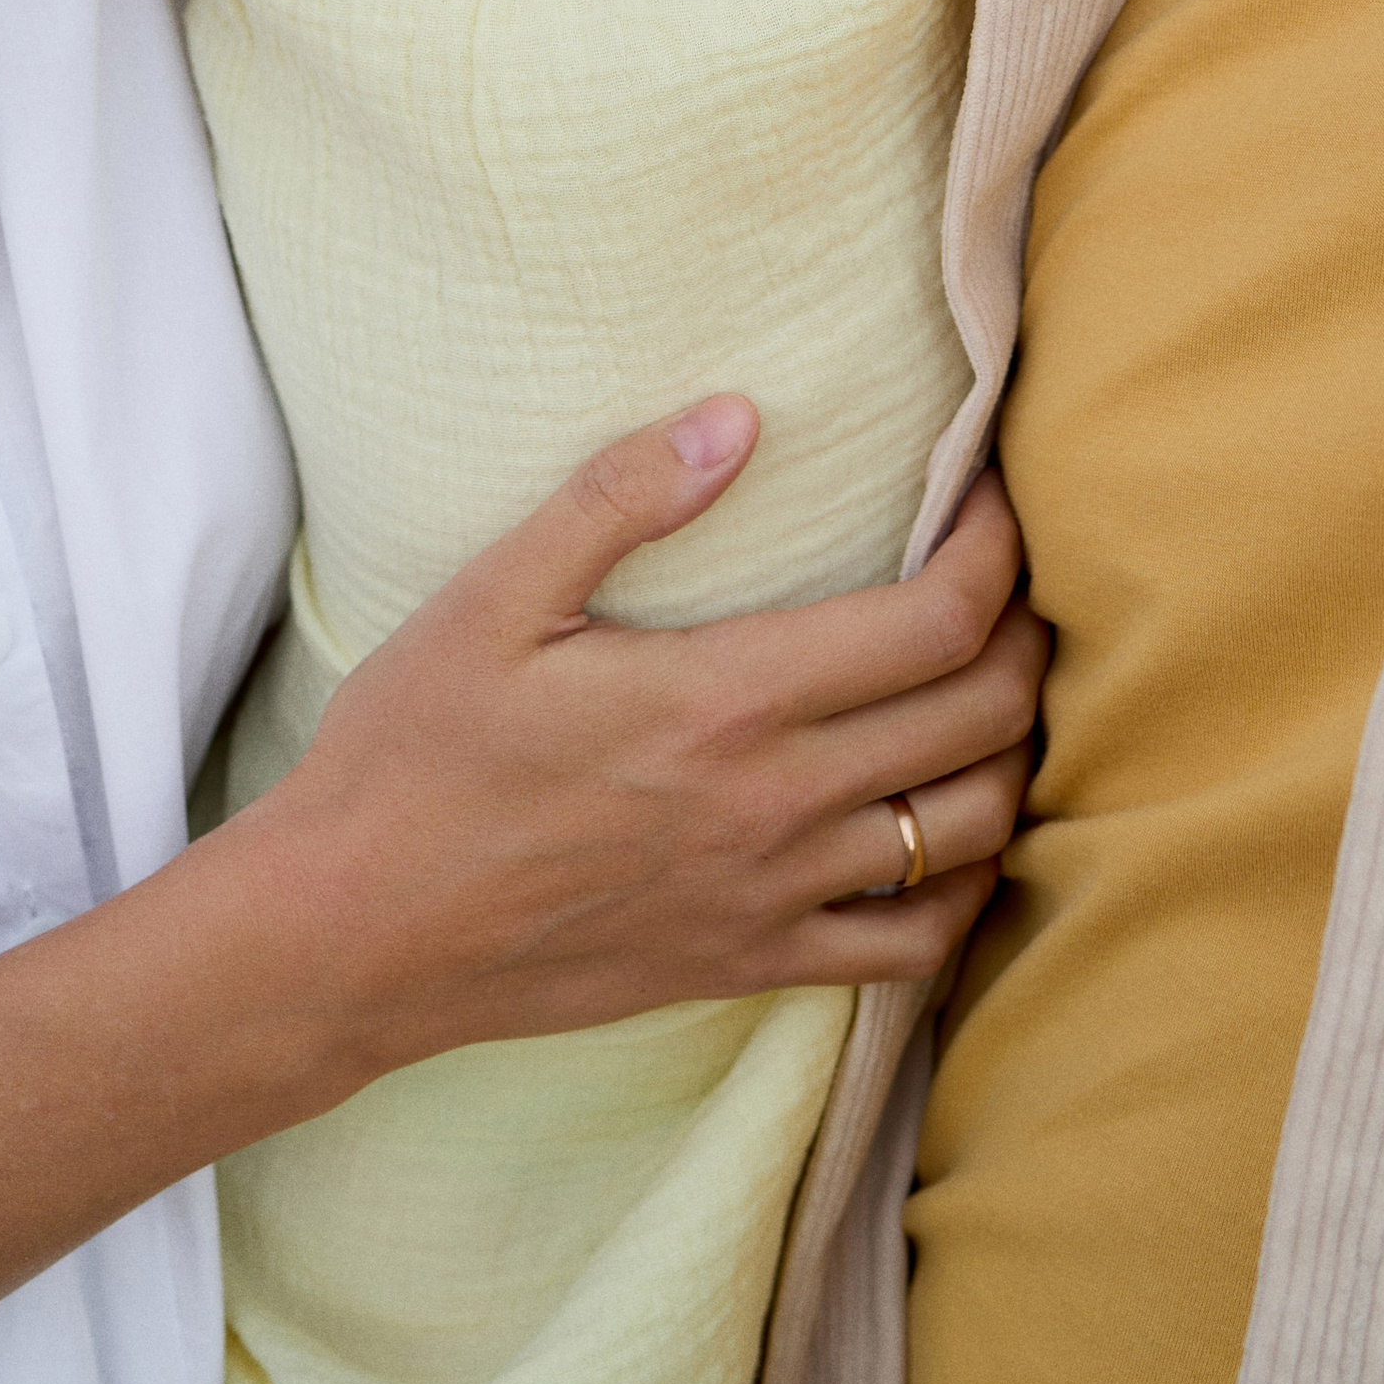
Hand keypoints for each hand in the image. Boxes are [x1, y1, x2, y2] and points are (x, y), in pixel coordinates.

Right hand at [231, 400, 1041, 1082]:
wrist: (353, 934)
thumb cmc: (412, 754)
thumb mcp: (492, 599)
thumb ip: (619, 497)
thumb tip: (737, 418)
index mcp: (726, 699)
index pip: (936, 623)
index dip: (996, 552)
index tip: (993, 500)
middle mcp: (775, 803)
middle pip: (982, 718)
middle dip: (1029, 637)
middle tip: (1015, 581)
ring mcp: (772, 897)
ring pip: (968, 830)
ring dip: (1013, 753)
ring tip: (999, 690)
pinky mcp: (750, 966)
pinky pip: (912, 948)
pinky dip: (964, 889)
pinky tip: (953, 836)